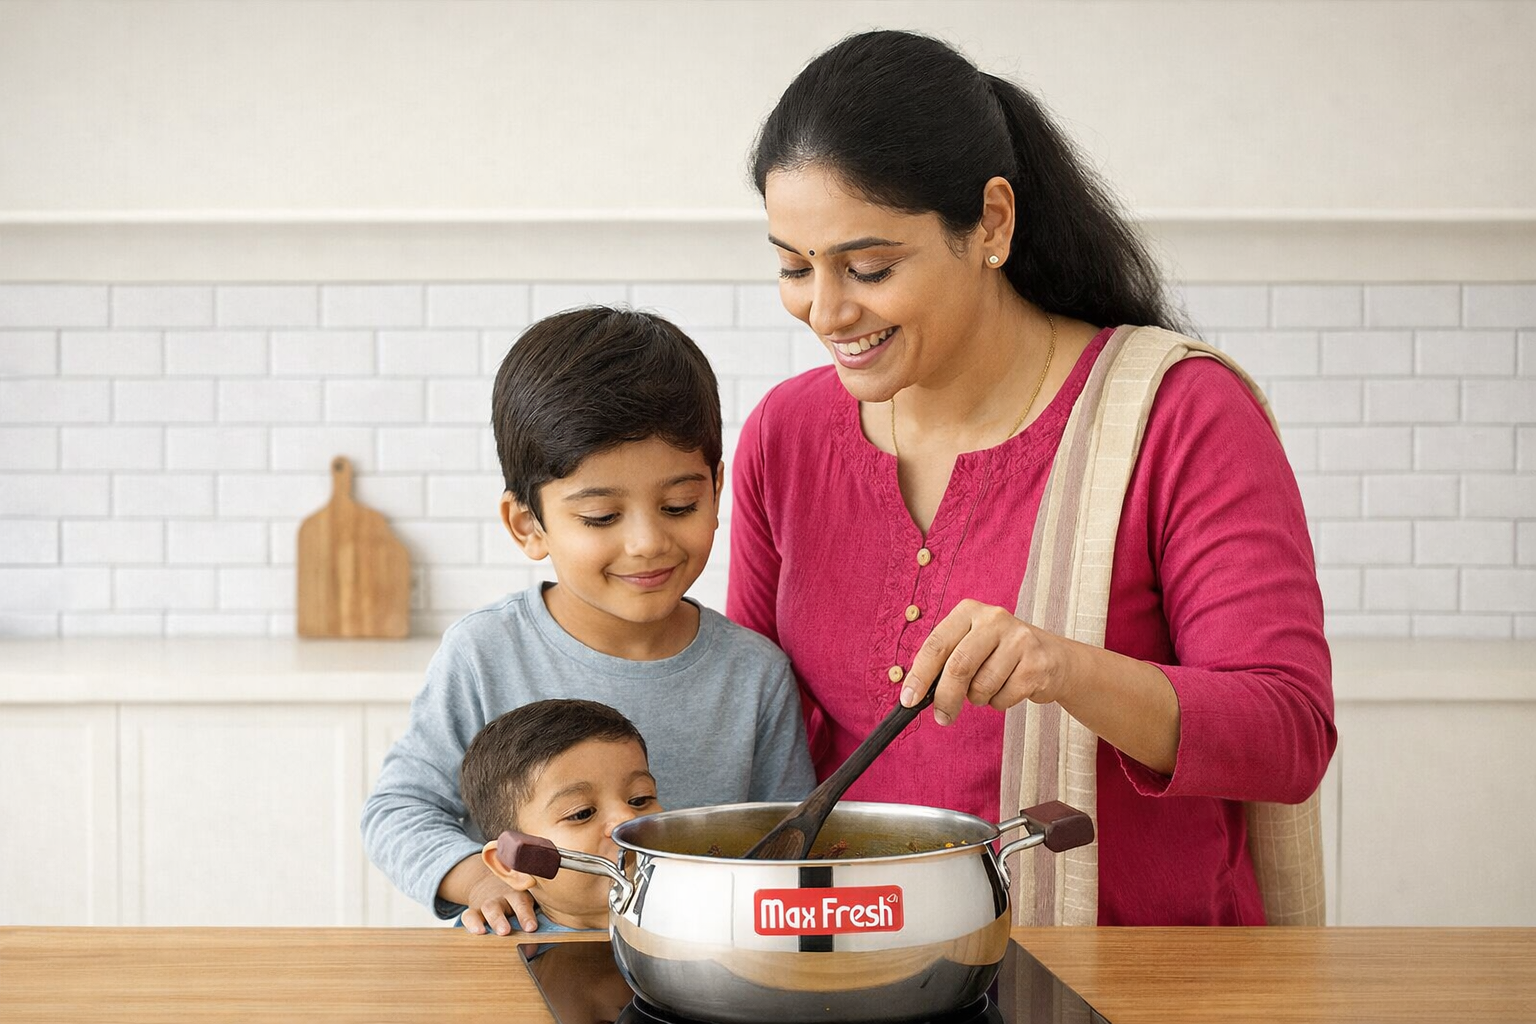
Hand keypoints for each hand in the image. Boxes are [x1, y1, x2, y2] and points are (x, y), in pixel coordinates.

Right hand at [445, 856, 538, 934]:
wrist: (488, 882)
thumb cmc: (515, 899)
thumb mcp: (524, 904)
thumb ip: (530, 924)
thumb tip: (532, 950)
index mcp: (521, 893)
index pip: (524, 901)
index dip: (526, 915)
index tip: (531, 928)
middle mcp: (504, 895)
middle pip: (505, 903)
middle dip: (506, 917)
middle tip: (506, 931)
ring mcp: (488, 901)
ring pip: (489, 907)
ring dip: (491, 920)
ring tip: (488, 933)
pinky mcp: (473, 909)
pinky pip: (469, 914)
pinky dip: (471, 923)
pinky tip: (476, 931)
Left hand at [901, 599, 1071, 725]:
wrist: (1054, 658)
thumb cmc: (1000, 653)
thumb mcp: (971, 643)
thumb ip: (945, 661)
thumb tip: (915, 693)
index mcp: (969, 611)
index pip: (936, 644)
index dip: (919, 675)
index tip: (908, 701)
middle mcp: (994, 619)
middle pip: (958, 666)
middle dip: (945, 698)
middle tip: (941, 717)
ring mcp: (1019, 640)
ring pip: (982, 686)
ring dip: (979, 698)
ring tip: (989, 687)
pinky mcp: (1036, 664)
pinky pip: (1003, 697)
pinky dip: (1000, 702)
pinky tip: (1009, 688)